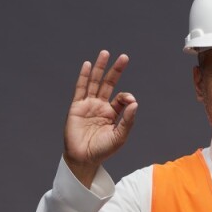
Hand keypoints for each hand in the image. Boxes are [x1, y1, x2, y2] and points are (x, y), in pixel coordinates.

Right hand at [63, 50, 137, 185]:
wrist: (83, 159)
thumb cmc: (102, 151)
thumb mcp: (119, 137)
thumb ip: (127, 120)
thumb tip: (134, 102)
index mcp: (112, 114)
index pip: (121, 98)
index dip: (126, 96)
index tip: (129, 101)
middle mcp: (100, 106)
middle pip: (108, 84)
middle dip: (116, 70)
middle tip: (124, 57)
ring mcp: (88, 105)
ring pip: (94, 82)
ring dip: (100, 68)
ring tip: (105, 53)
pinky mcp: (77, 107)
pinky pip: (80, 89)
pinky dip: (83, 76)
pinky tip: (87, 65)